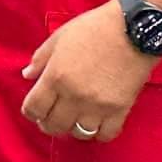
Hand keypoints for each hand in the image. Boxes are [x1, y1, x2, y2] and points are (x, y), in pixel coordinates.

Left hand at [19, 4, 157, 142]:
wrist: (134, 28)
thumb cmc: (95, 27)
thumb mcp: (60, 37)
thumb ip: (40, 58)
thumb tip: (27, 75)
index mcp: (55, 76)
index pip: (33, 108)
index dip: (31, 111)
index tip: (35, 109)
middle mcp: (73, 95)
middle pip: (53, 126)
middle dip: (48, 123)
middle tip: (53, 116)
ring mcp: (97, 105)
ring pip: (79, 134)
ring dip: (74, 128)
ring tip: (76, 118)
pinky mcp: (120, 109)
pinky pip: (106, 134)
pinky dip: (100, 132)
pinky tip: (97, 121)